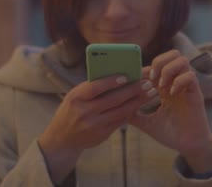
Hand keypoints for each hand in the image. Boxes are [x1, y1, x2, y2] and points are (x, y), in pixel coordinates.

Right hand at [39, 75, 155, 182]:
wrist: (62, 138)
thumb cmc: (72, 109)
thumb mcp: (76, 96)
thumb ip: (93, 87)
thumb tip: (118, 74)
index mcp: (76, 98)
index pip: (95, 87)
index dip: (111, 81)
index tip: (127, 75)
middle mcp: (84, 112)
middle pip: (113, 100)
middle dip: (133, 90)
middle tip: (147, 83)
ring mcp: (94, 125)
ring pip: (121, 111)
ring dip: (137, 102)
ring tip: (149, 93)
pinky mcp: (102, 135)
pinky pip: (120, 121)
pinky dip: (131, 111)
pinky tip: (140, 104)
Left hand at [129, 50, 211, 172]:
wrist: (188, 146)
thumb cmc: (170, 134)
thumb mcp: (147, 123)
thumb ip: (134, 114)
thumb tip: (116, 110)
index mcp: (165, 86)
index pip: (157, 64)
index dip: (146, 67)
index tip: (136, 78)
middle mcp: (177, 82)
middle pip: (173, 54)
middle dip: (159, 61)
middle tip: (151, 77)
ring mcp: (187, 87)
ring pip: (182, 60)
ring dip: (168, 69)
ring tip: (160, 85)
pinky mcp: (196, 93)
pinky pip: (191, 76)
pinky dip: (179, 81)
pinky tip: (171, 94)